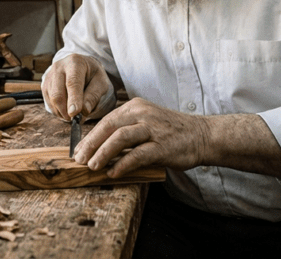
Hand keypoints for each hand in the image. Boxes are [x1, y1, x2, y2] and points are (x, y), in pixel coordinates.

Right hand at [41, 54, 110, 119]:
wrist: (81, 66)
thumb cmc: (92, 75)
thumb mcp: (100, 83)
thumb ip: (93, 96)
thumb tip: (84, 111)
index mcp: (75, 62)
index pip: (72, 82)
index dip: (73, 99)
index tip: (74, 113)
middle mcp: (59, 67)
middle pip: (58, 93)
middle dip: (65, 110)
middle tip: (75, 119)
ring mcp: (49, 75)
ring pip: (52, 99)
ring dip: (62, 111)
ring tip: (73, 112)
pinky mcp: (44, 84)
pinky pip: (48, 101)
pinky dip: (57, 110)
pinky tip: (66, 109)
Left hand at [73, 97, 209, 177]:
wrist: (202, 135)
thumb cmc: (171, 132)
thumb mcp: (146, 123)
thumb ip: (126, 131)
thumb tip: (100, 148)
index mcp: (135, 107)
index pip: (106, 121)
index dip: (90, 137)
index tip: (78, 150)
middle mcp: (142, 114)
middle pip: (108, 127)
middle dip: (90, 144)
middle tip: (79, 159)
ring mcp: (153, 129)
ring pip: (120, 138)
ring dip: (103, 153)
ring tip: (92, 166)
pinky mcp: (162, 146)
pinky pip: (138, 154)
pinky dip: (123, 164)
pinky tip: (114, 172)